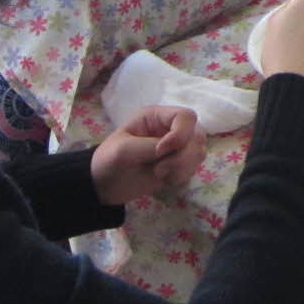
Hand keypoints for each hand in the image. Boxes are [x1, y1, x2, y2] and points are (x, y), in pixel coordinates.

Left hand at [90, 105, 206, 204]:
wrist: (104, 186)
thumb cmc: (109, 161)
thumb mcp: (123, 150)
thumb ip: (150, 146)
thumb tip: (173, 149)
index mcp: (157, 117)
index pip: (186, 117)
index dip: (180, 135)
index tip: (159, 152)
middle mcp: (170, 128)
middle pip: (197, 135)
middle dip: (182, 156)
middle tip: (159, 169)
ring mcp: (177, 146)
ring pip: (199, 151)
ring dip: (182, 167)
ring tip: (160, 174)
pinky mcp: (179, 163)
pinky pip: (194, 167)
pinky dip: (182, 175)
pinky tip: (164, 179)